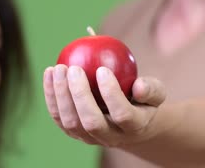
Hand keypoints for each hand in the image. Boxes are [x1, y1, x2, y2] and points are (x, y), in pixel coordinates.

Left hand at [43, 64, 165, 147]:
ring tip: (58, 67)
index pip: (123, 114)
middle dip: (80, 95)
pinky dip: (51, 96)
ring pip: (71, 122)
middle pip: (92, 122)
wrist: (129, 121)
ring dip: (61, 95)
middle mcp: (111, 138)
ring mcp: (89, 138)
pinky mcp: (73, 133)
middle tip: (74, 68)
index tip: (103, 69)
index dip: (112, 93)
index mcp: (134, 127)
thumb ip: (151, 88)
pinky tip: (49, 72)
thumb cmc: (143, 99)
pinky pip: (58, 116)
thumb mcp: (155, 92)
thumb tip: (139, 86)